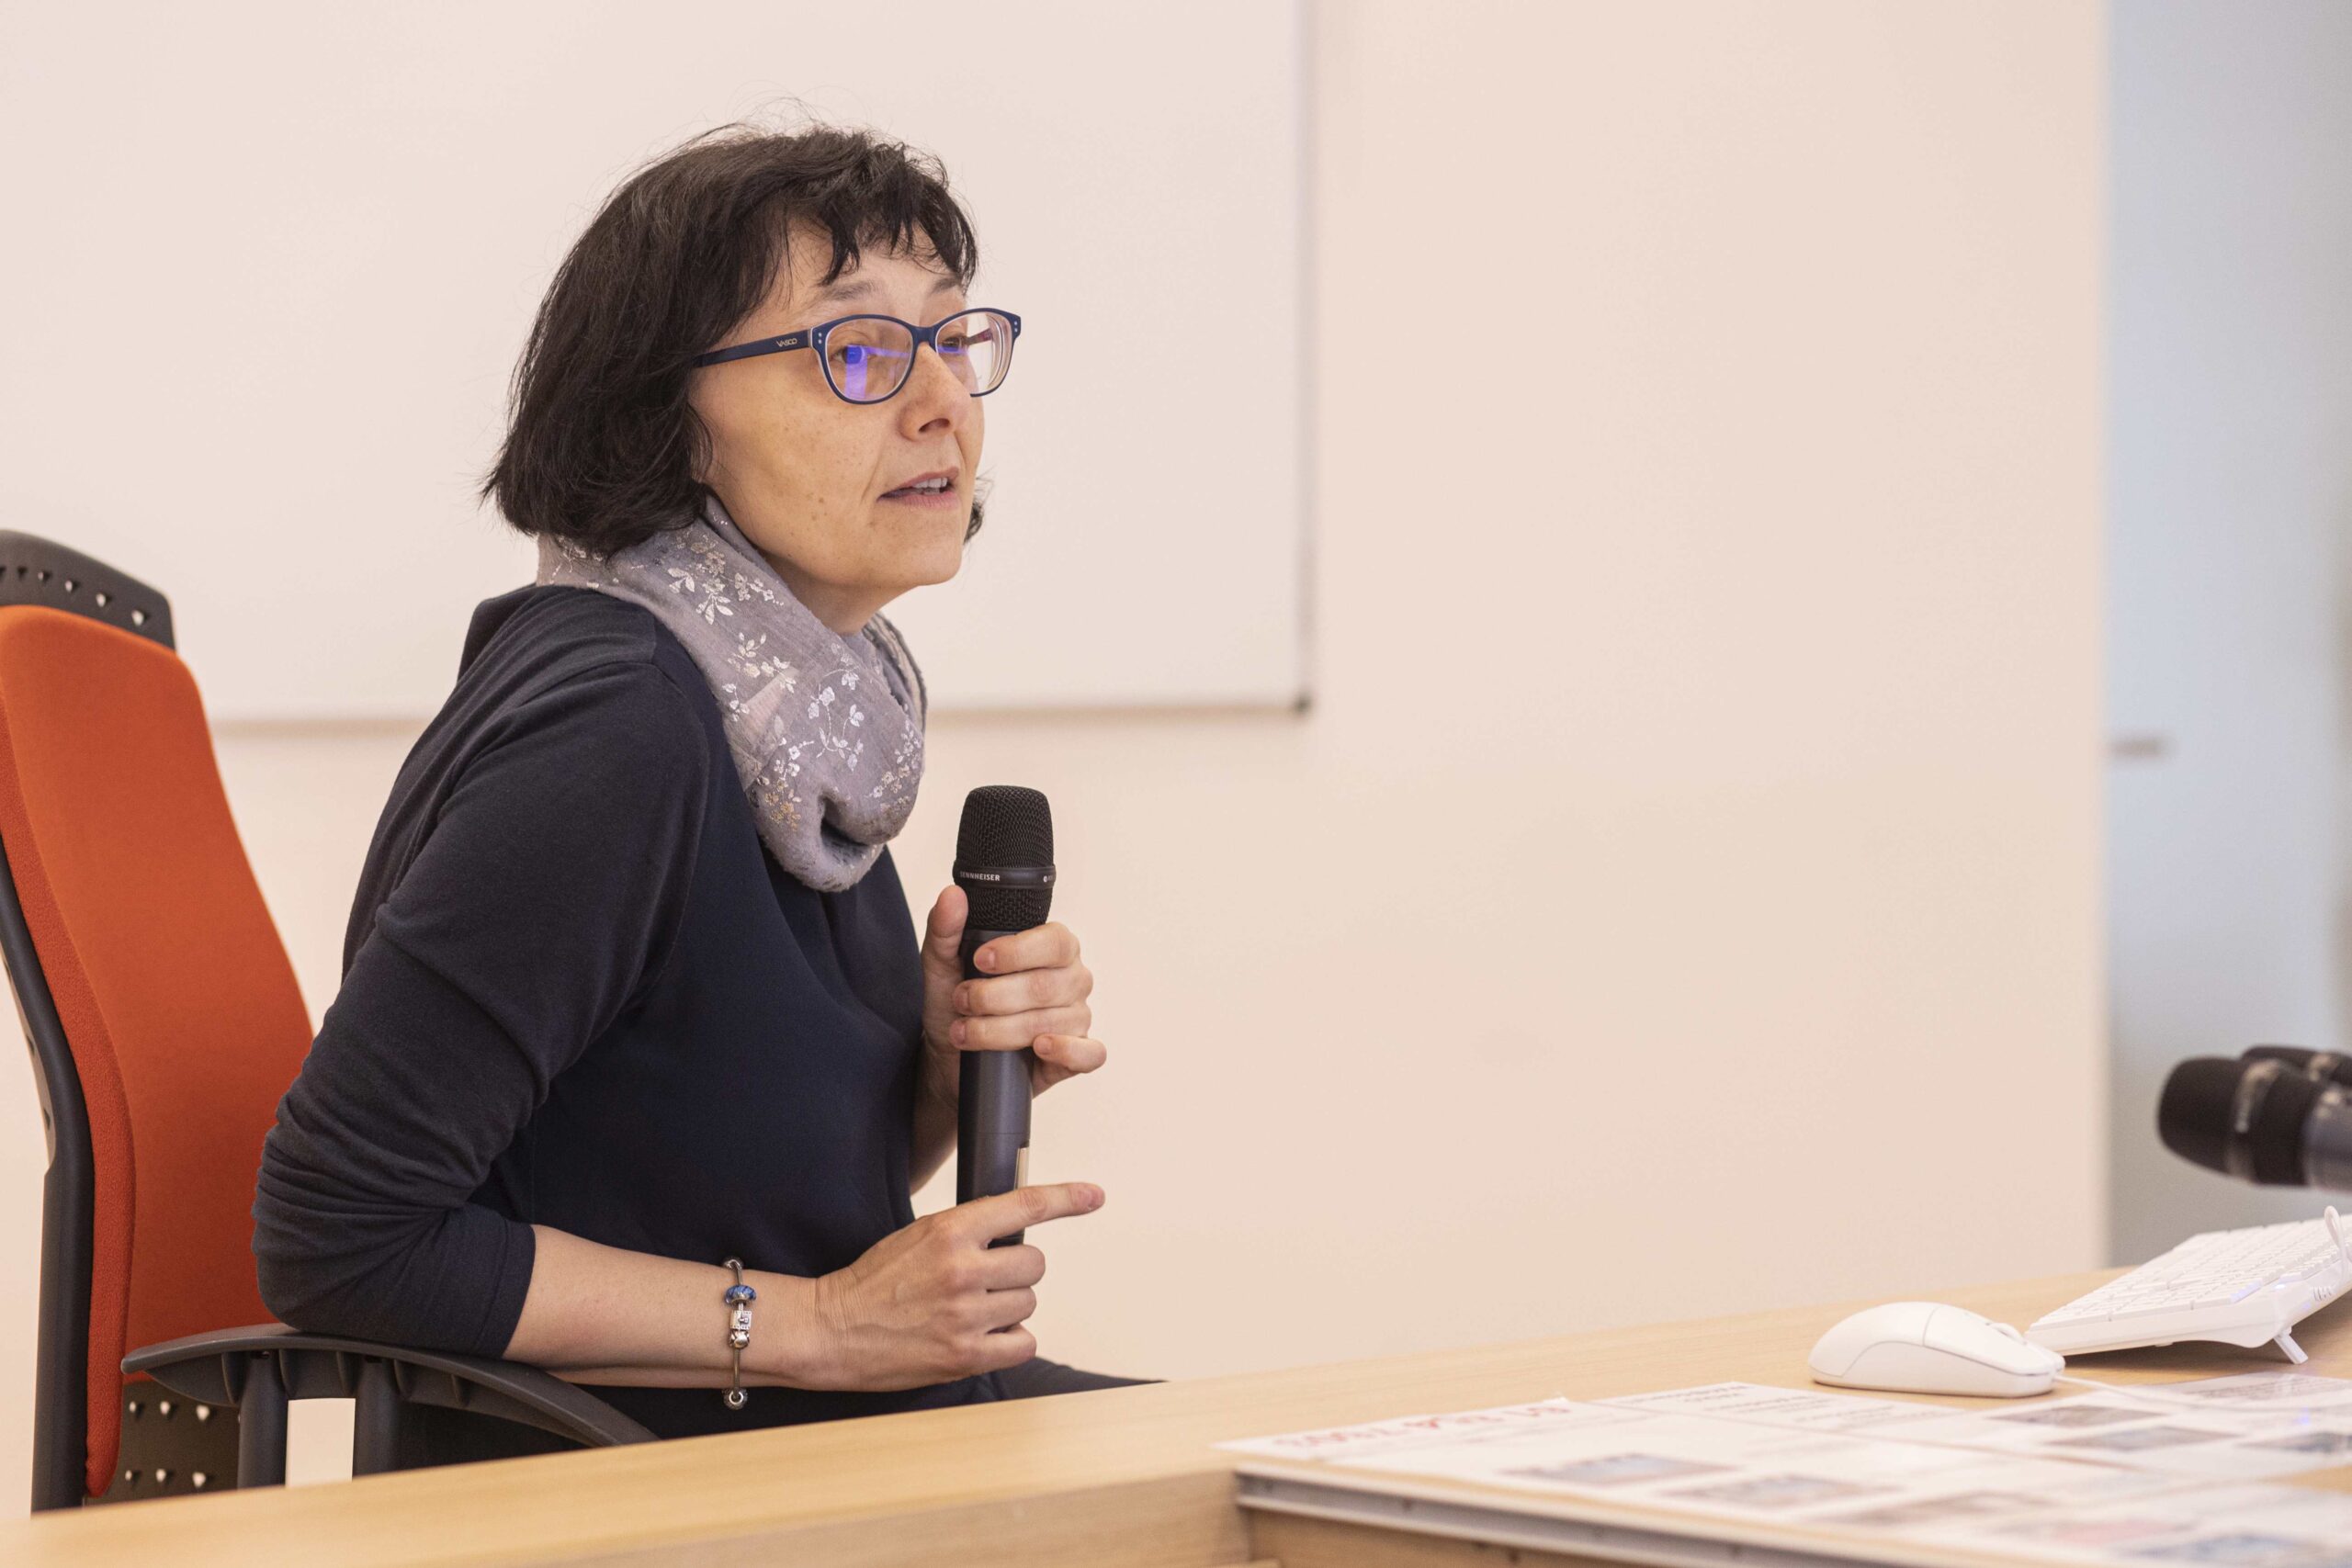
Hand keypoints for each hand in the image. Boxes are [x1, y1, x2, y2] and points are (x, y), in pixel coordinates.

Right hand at [804, 1183, 1105, 1390]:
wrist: (832, 1328)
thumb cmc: (874, 1281)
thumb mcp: (920, 1235)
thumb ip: (968, 1231)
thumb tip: (1016, 1232)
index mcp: (950, 1230)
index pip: (1024, 1206)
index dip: (1067, 1198)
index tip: (1094, 1195)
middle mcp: (963, 1269)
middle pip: (1034, 1264)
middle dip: (1015, 1271)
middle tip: (983, 1280)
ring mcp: (966, 1315)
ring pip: (1028, 1303)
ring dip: (1009, 1308)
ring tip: (970, 1311)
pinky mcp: (964, 1355)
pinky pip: (1022, 1344)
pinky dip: (1009, 1342)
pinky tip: (982, 1337)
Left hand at [919, 885, 1106, 1108]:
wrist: (950, 1058)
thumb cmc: (956, 1006)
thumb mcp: (942, 965)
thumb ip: (946, 929)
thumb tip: (952, 896)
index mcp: (1053, 948)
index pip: (1054, 942)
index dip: (1017, 952)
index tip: (979, 960)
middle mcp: (1072, 979)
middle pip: (1046, 986)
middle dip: (994, 997)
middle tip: (961, 1001)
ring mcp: (1077, 1017)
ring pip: (1052, 1023)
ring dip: (1000, 1030)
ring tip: (967, 1032)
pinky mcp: (1078, 1055)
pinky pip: (1090, 1054)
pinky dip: (1065, 1050)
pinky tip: (1038, 1048)